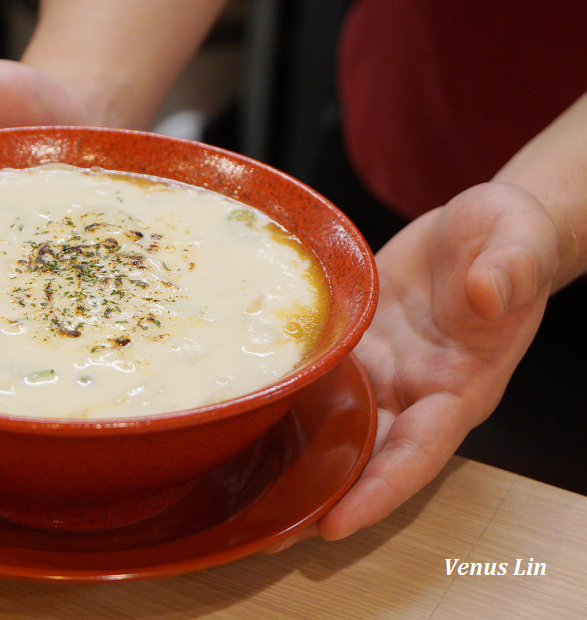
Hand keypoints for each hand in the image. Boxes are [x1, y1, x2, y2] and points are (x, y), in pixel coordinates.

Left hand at [269, 181, 559, 550]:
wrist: (478, 230)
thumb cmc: (512, 241)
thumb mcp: (520, 244)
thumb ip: (510, 271)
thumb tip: (488, 291)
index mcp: (459, 387)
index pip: (418, 452)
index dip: (379, 491)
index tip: (335, 525)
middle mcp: (412, 392)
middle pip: (364, 456)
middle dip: (321, 494)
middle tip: (266, 530)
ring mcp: (378, 372)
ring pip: (332, 424)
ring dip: (294, 456)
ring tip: (239, 488)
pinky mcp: (351, 346)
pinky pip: (314, 377)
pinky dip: (283, 398)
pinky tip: (241, 411)